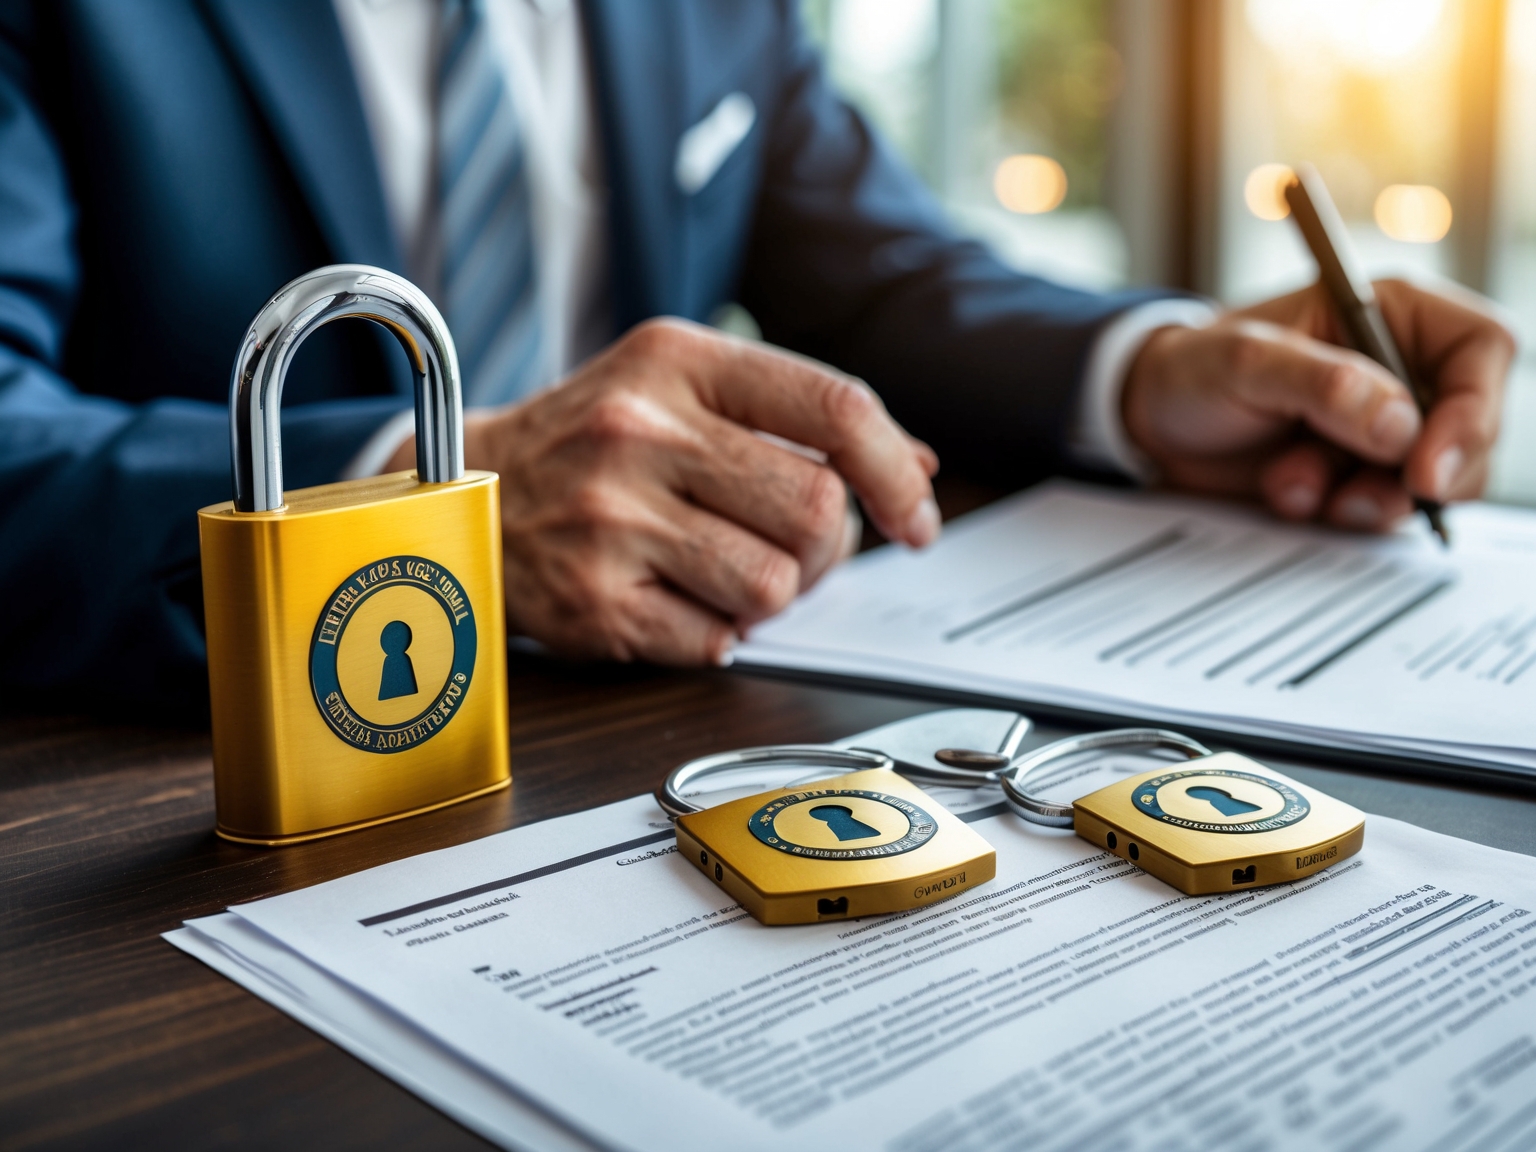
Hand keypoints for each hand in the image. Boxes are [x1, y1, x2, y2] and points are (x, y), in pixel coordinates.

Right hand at [388, 319, 938, 664]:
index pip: (834, 407)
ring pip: (775, 585)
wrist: (471, 496)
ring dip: (772, 593)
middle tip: (791, 547)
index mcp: (678, 361)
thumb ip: (796, 418)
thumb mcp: (683, 390)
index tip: (916, 518)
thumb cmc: (595, 441)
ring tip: (723, 570)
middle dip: (827, 545)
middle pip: (817, 508)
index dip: (895, 471)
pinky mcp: (595, 600)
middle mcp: (641, 431)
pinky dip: (716, 632)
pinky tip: (673, 597)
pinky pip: (718, 640)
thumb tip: (915, 467)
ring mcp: (612, 519)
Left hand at [1122, 279, 1514, 529]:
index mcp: (1391, 313)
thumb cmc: (1193, 369)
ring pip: (1434, 480)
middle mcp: (1402, 369)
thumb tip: (1400, 425)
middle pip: (1475, 426)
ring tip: (1293, 485)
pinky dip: (1339, 513)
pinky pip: (1385, 509)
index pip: (1480, 348)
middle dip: (1426, 474)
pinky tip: (1287, 493)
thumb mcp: (1245, 363)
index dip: (1474, 410)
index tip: (1426, 468)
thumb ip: (1323, 386)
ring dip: (1368, 499)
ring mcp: (1383, 428)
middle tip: (1359, 500)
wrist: (1149, 422)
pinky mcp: (1358, 475)